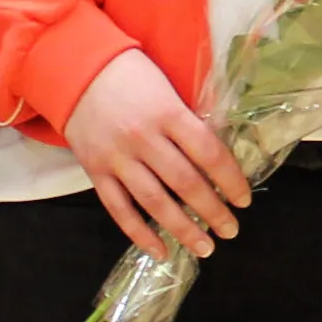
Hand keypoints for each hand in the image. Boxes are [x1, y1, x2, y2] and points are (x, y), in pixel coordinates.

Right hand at [67, 50, 251, 259]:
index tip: (244, 199)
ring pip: (154, 203)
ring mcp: (117, 158)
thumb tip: (223, 150)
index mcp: (168, 113)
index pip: (208, 153)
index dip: (230, 180)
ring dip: (183, 229)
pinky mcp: (95, 172)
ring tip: (205, 248)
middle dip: (213, 212)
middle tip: (231, 230)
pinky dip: (140, 234)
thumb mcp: (169, 87)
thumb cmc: (132, 76)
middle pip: (185, 183)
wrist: (77, 70)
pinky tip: (160, 251)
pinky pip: (119, 210)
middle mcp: (143, 139)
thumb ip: (192, 118)